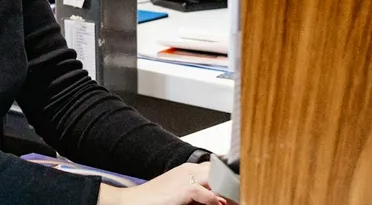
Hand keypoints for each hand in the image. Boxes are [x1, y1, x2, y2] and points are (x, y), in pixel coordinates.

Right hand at [97, 162, 226, 204]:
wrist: (133, 201)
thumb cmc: (155, 199)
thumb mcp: (181, 195)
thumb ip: (200, 195)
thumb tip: (220, 201)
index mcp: (189, 169)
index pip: (217, 169)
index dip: (228, 180)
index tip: (237, 192)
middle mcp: (189, 170)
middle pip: (219, 171)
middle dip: (231, 184)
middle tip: (239, 196)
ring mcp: (185, 177)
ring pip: (215, 177)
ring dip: (226, 190)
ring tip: (233, 200)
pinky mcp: (182, 189)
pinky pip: (204, 192)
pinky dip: (213, 199)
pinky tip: (217, 204)